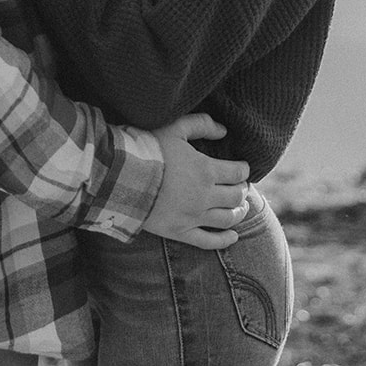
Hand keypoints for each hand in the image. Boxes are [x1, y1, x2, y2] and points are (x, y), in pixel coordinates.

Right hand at [142, 113, 250, 250]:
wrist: (122, 176)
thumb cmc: (148, 148)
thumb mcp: (176, 128)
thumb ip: (202, 124)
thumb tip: (224, 131)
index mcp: (206, 170)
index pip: (237, 173)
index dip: (244, 169)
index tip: (243, 168)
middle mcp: (204, 196)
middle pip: (235, 197)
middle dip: (242, 190)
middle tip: (241, 186)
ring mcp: (193, 217)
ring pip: (227, 219)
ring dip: (239, 213)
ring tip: (240, 208)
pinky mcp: (180, 232)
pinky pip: (208, 241)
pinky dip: (224, 240)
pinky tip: (233, 237)